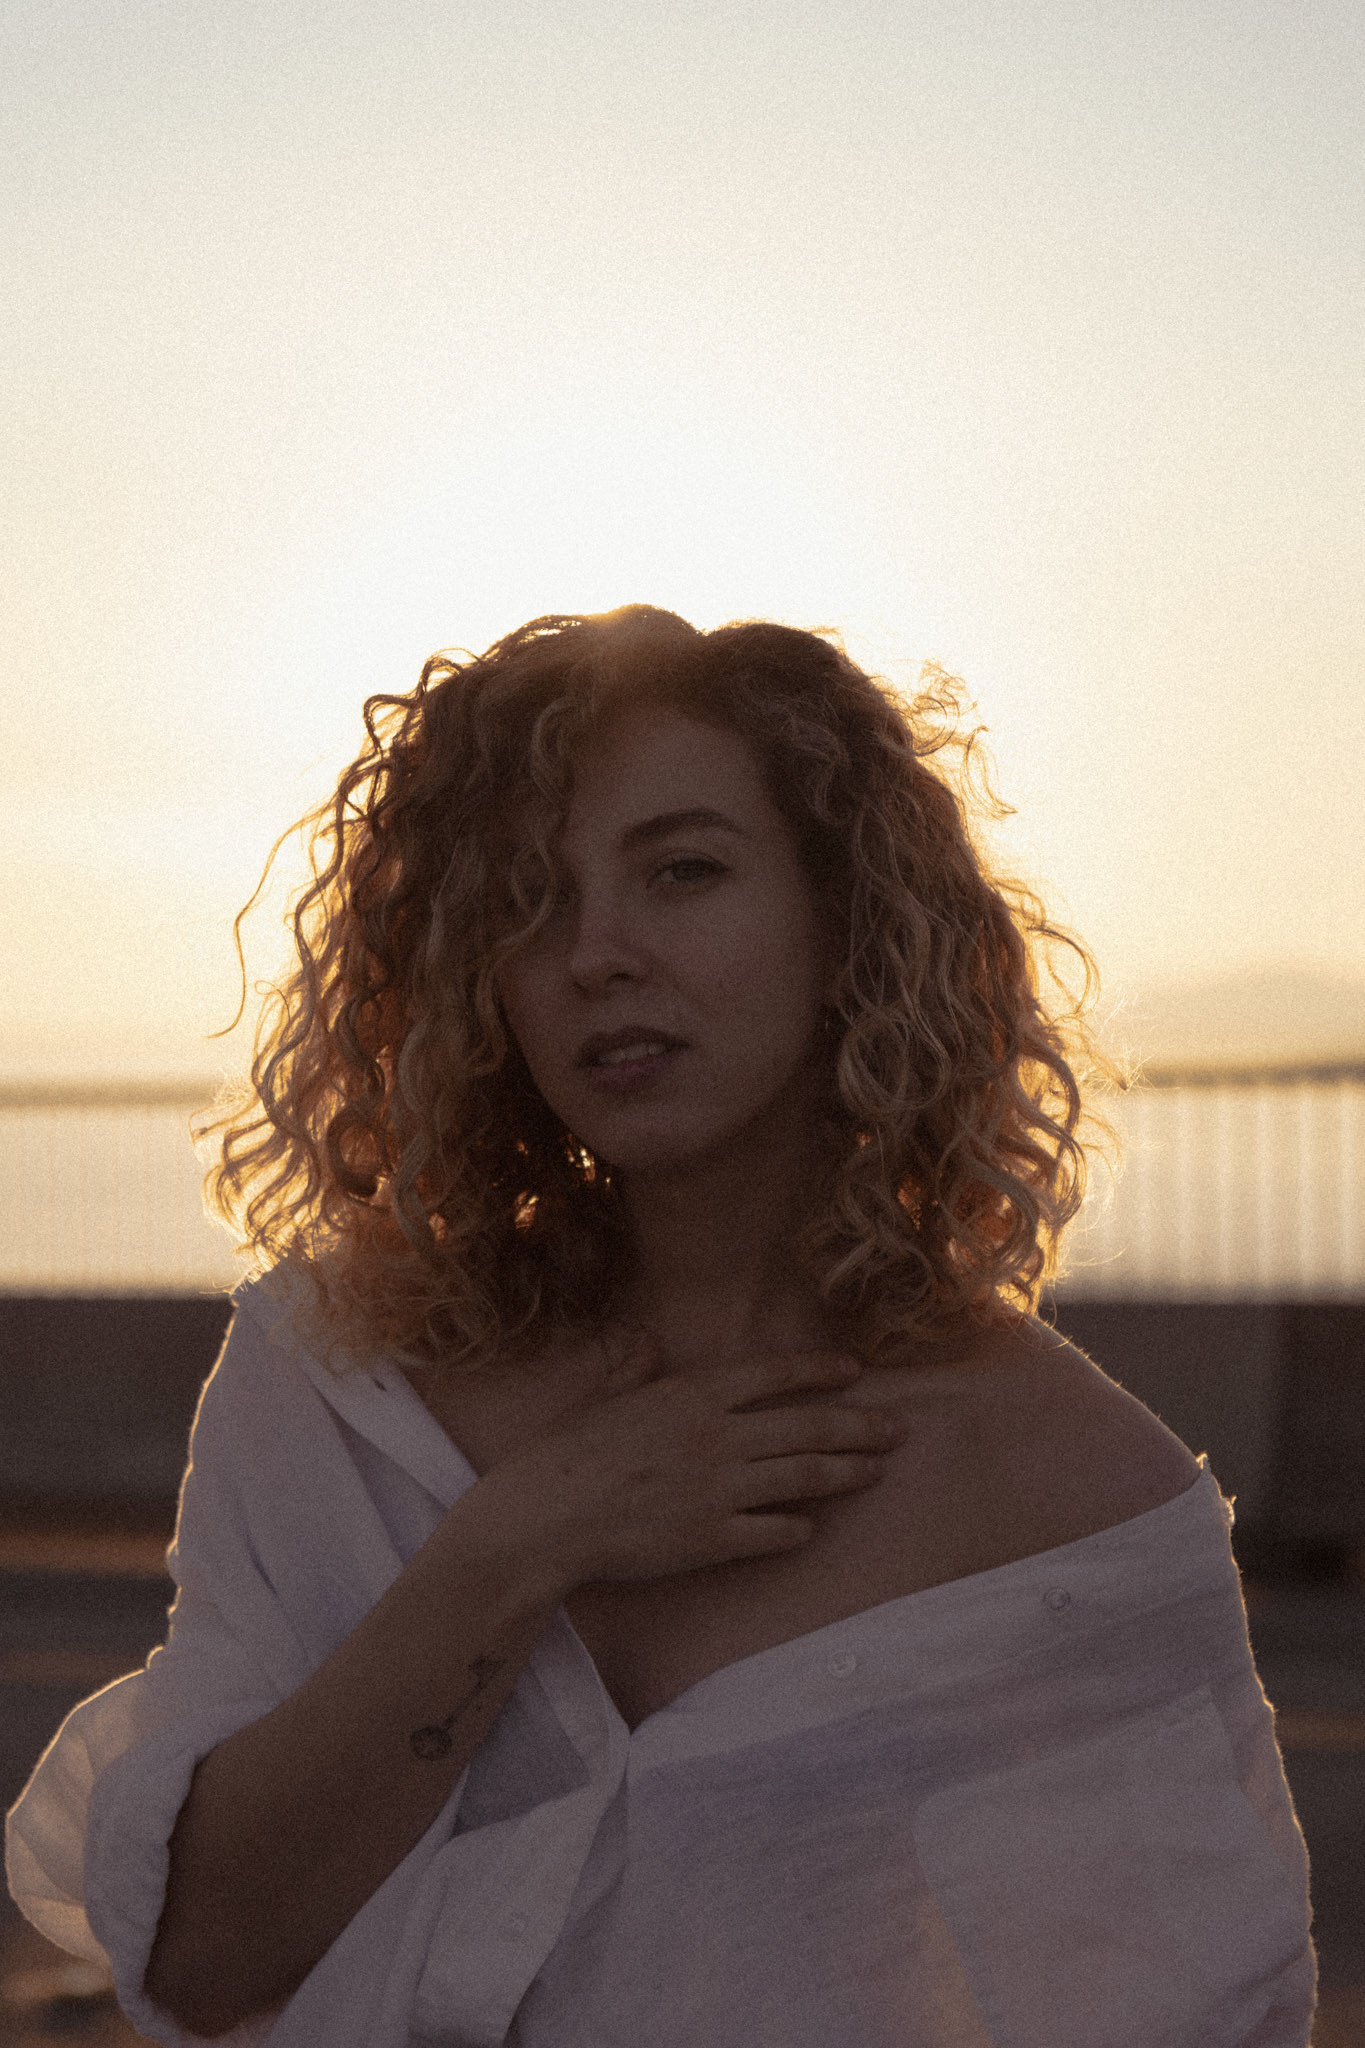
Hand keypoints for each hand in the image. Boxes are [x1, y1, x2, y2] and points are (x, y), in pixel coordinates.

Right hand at [486, 1331, 907, 1586]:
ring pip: (802, 1477)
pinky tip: (811, 1526)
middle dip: (858, 1426)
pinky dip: (798, 1528)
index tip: (854, 1370)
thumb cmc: (566, 1453)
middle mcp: (715, 1437)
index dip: (819, 1370)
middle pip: (806, 1426)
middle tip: (897, 1429)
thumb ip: (635, 1366)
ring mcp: (717, 1490)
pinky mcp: (712, 1540)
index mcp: (691, 1394)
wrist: (544, 1517)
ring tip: (875, 1470)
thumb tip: (648, 1339)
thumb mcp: (605, 1396)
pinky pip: (773, 1532)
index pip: (773, 1374)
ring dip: (845, 1473)